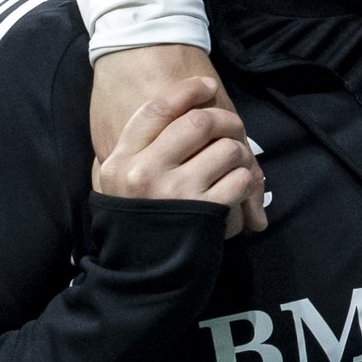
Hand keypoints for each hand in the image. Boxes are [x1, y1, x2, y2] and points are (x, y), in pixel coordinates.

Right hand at [92, 45, 266, 233]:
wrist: (139, 276)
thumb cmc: (131, 226)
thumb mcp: (114, 187)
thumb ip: (129, 153)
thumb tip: (158, 116)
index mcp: (121, 161)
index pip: (157, 109)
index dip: (187, 91)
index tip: (207, 86)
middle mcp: (146, 172)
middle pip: (199, 122)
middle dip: (225, 120)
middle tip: (233, 128)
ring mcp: (176, 192)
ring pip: (227, 149)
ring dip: (240, 155)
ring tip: (233, 166)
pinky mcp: (204, 212)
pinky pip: (241, 180)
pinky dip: (246, 182)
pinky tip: (236, 190)